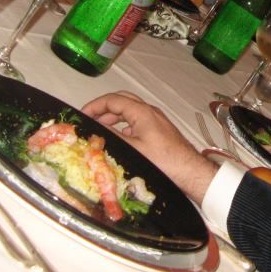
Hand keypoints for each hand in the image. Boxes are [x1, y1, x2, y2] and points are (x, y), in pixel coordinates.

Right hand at [82, 91, 216, 203]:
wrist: (188, 171)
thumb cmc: (163, 160)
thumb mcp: (132, 149)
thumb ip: (112, 137)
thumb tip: (94, 130)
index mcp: (142, 112)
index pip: (113, 100)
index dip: (95, 105)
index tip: (81, 115)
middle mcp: (150, 112)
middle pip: (122, 101)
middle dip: (103, 108)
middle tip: (89, 120)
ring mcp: (156, 120)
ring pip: (130, 111)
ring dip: (113, 117)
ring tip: (99, 129)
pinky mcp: (159, 131)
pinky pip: (137, 121)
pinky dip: (124, 125)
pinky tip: (118, 138)